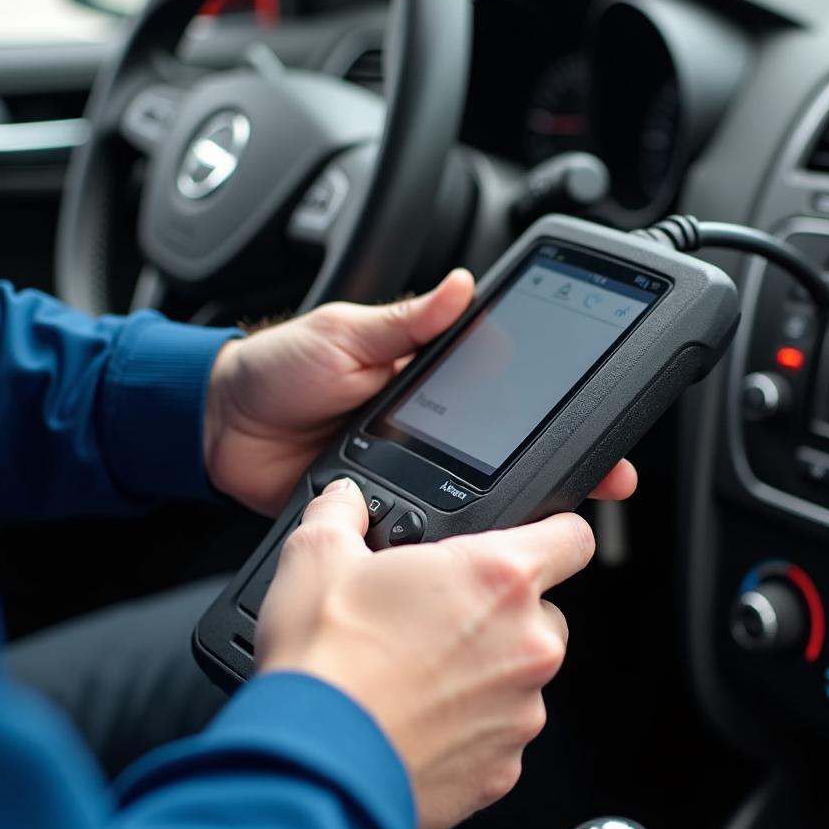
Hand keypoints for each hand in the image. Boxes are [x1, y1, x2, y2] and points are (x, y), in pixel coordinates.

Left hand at [203, 270, 637, 514]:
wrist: (221, 430)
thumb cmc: (278, 369)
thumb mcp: (344, 333)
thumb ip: (404, 320)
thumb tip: (461, 285)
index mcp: (426, 375)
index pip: (505, 386)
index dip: (553, 400)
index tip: (598, 414)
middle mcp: (429, 425)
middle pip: (508, 445)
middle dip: (562, 460)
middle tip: (607, 477)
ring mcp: (410, 468)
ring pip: (478, 489)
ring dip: (518, 503)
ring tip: (562, 514)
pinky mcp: (384, 505)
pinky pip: (429, 523)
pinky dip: (458, 535)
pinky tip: (490, 542)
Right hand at [256, 478, 597, 828]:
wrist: (312, 765)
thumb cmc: (326, 663)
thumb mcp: (316, 557)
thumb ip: (342, 512)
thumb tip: (345, 500)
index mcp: (499, 578)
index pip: (573, 538)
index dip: (554, 533)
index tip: (536, 541)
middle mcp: (527, 643)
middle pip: (544, 612)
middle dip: (501, 613)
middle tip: (441, 619)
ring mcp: (521, 711)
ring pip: (521, 678)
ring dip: (484, 673)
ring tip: (417, 676)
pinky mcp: (502, 769)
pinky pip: (498, 736)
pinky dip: (469, 730)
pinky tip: (418, 721)